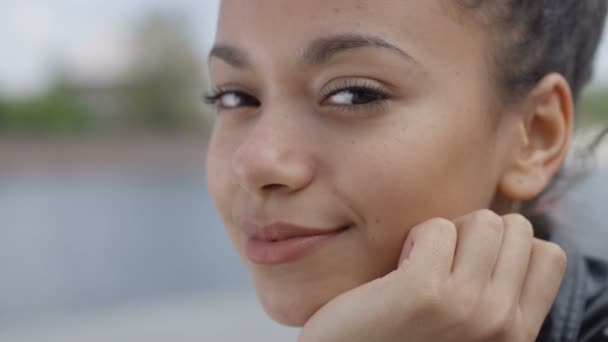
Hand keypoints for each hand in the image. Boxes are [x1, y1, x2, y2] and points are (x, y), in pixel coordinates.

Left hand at [297, 210, 566, 341]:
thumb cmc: (402, 336)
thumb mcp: (465, 323)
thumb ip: (492, 289)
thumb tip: (502, 228)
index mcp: (517, 333)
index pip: (549, 255)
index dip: (508, 245)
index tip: (471, 264)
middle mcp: (502, 324)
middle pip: (518, 229)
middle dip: (476, 233)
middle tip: (441, 264)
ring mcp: (468, 308)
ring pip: (484, 221)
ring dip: (447, 233)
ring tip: (420, 266)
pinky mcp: (424, 293)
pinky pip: (437, 228)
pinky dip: (416, 237)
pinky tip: (398, 269)